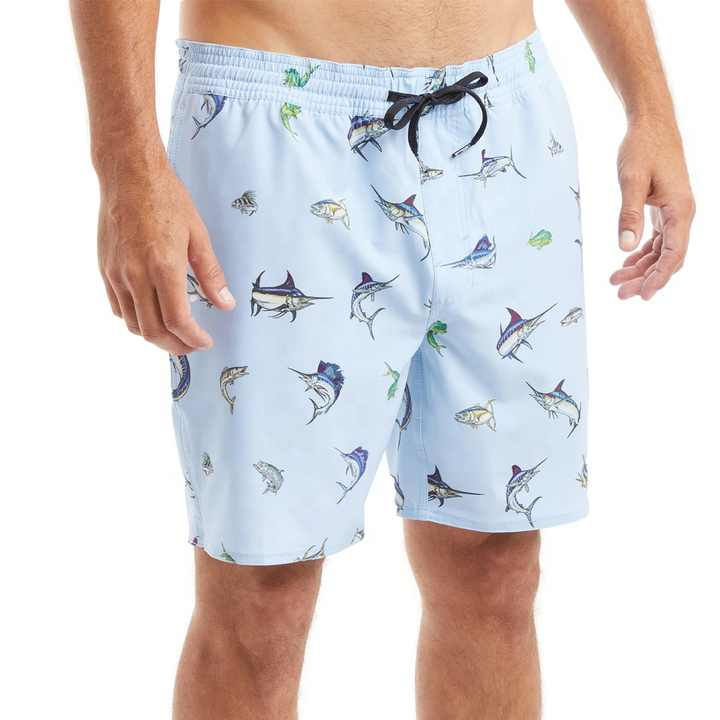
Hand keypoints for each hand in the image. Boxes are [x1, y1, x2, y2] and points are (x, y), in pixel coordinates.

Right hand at [98, 158, 234, 353]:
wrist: (128, 174)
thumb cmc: (167, 199)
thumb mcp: (199, 235)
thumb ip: (211, 274)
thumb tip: (225, 304)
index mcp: (163, 267)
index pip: (178, 321)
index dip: (193, 338)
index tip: (205, 342)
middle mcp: (136, 275)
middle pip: (153, 330)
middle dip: (175, 346)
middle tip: (192, 346)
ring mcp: (116, 273)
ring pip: (133, 323)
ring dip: (155, 336)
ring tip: (174, 334)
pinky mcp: (105, 269)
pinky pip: (119, 307)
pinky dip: (136, 319)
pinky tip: (151, 314)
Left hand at [610, 116, 694, 299]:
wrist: (651, 123)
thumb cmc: (644, 147)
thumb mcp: (632, 180)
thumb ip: (629, 214)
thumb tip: (625, 247)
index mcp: (680, 209)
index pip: (674, 254)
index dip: (658, 277)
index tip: (643, 294)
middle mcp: (682, 213)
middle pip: (668, 258)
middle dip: (645, 278)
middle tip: (620, 293)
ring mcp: (674, 212)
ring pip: (661, 251)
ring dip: (641, 268)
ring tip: (616, 282)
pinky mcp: (664, 208)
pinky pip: (657, 239)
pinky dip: (642, 253)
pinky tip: (625, 264)